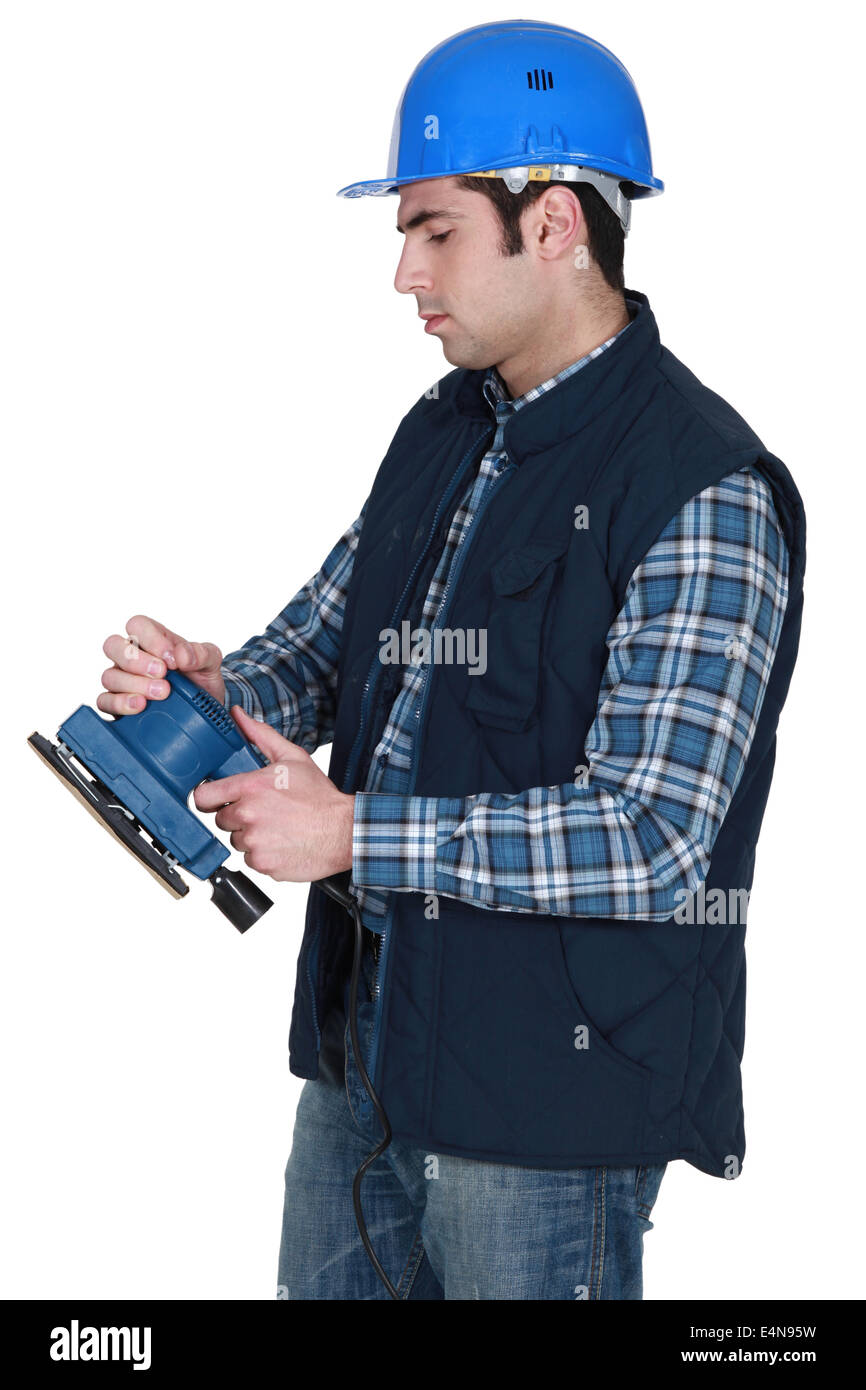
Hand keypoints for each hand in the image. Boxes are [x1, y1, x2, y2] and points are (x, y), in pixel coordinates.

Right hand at [98, 614, 224, 714]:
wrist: (204, 711)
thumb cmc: (200, 678)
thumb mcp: (210, 662)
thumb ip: (201, 653)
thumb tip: (182, 655)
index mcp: (152, 639)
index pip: (137, 625)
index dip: (152, 639)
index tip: (173, 659)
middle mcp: (131, 657)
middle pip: (113, 645)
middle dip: (136, 660)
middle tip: (162, 674)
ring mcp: (122, 680)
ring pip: (109, 676)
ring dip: (134, 685)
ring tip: (161, 694)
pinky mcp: (118, 704)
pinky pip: (105, 701)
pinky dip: (120, 704)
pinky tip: (139, 707)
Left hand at [193, 706, 354, 882]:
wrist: (343, 831)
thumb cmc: (319, 797)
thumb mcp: (293, 758)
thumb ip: (261, 736)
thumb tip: (238, 716)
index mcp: (252, 786)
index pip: (204, 796)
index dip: (210, 797)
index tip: (219, 799)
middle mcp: (248, 814)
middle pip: (221, 819)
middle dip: (238, 816)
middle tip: (263, 812)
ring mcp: (254, 841)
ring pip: (236, 840)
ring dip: (250, 836)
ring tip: (276, 827)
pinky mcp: (262, 863)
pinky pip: (250, 859)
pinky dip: (262, 854)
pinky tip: (281, 842)